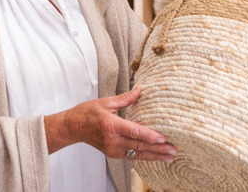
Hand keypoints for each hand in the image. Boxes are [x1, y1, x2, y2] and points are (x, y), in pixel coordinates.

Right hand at [45, 85, 176, 162]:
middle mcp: (113, 140)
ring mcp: (113, 149)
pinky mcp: (114, 154)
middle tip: (174, 149)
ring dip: (155, 156)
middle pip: (139, 146)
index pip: (133, 131)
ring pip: (138, 154)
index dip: (149, 135)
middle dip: (158, 148)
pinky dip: (146, 157)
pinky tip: (157, 157)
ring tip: (170, 156)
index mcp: (111, 125)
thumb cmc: (87, 113)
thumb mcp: (106, 102)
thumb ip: (125, 98)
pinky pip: (132, 156)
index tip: (162, 138)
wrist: (73, 127)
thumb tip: (140, 89)